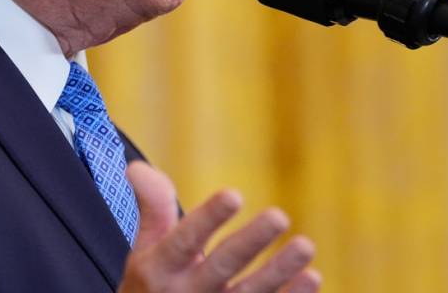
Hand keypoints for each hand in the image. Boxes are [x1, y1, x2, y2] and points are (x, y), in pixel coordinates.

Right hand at [119, 162, 320, 292]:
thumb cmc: (153, 288)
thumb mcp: (145, 251)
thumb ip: (152, 208)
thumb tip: (136, 166)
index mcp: (161, 268)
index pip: (184, 240)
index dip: (208, 218)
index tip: (234, 194)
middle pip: (221, 267)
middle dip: (250, 243)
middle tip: (280, 215)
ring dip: (279, 272)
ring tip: (305, 246)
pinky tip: (311, 277)